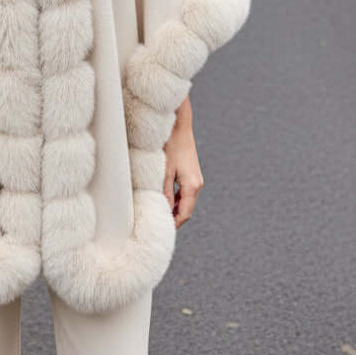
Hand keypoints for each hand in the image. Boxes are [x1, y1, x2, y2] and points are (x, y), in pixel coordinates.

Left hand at [162, 105, 203, 229]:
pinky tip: (164, 197)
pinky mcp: (192, 174)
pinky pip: (185, 192)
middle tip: (158, 223)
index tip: (161, 230)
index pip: (184, 214)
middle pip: (186, 210)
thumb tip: (162, 210)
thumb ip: (164, 192)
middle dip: (174, 218)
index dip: (174, 224)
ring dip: (174, 208)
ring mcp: (196, 179)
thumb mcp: (164, 171)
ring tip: (158, 211)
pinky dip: (176, 198)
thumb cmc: (171, 145)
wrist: (179, 125)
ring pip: (186, 201)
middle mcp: (197, 184)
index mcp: (192, 186)